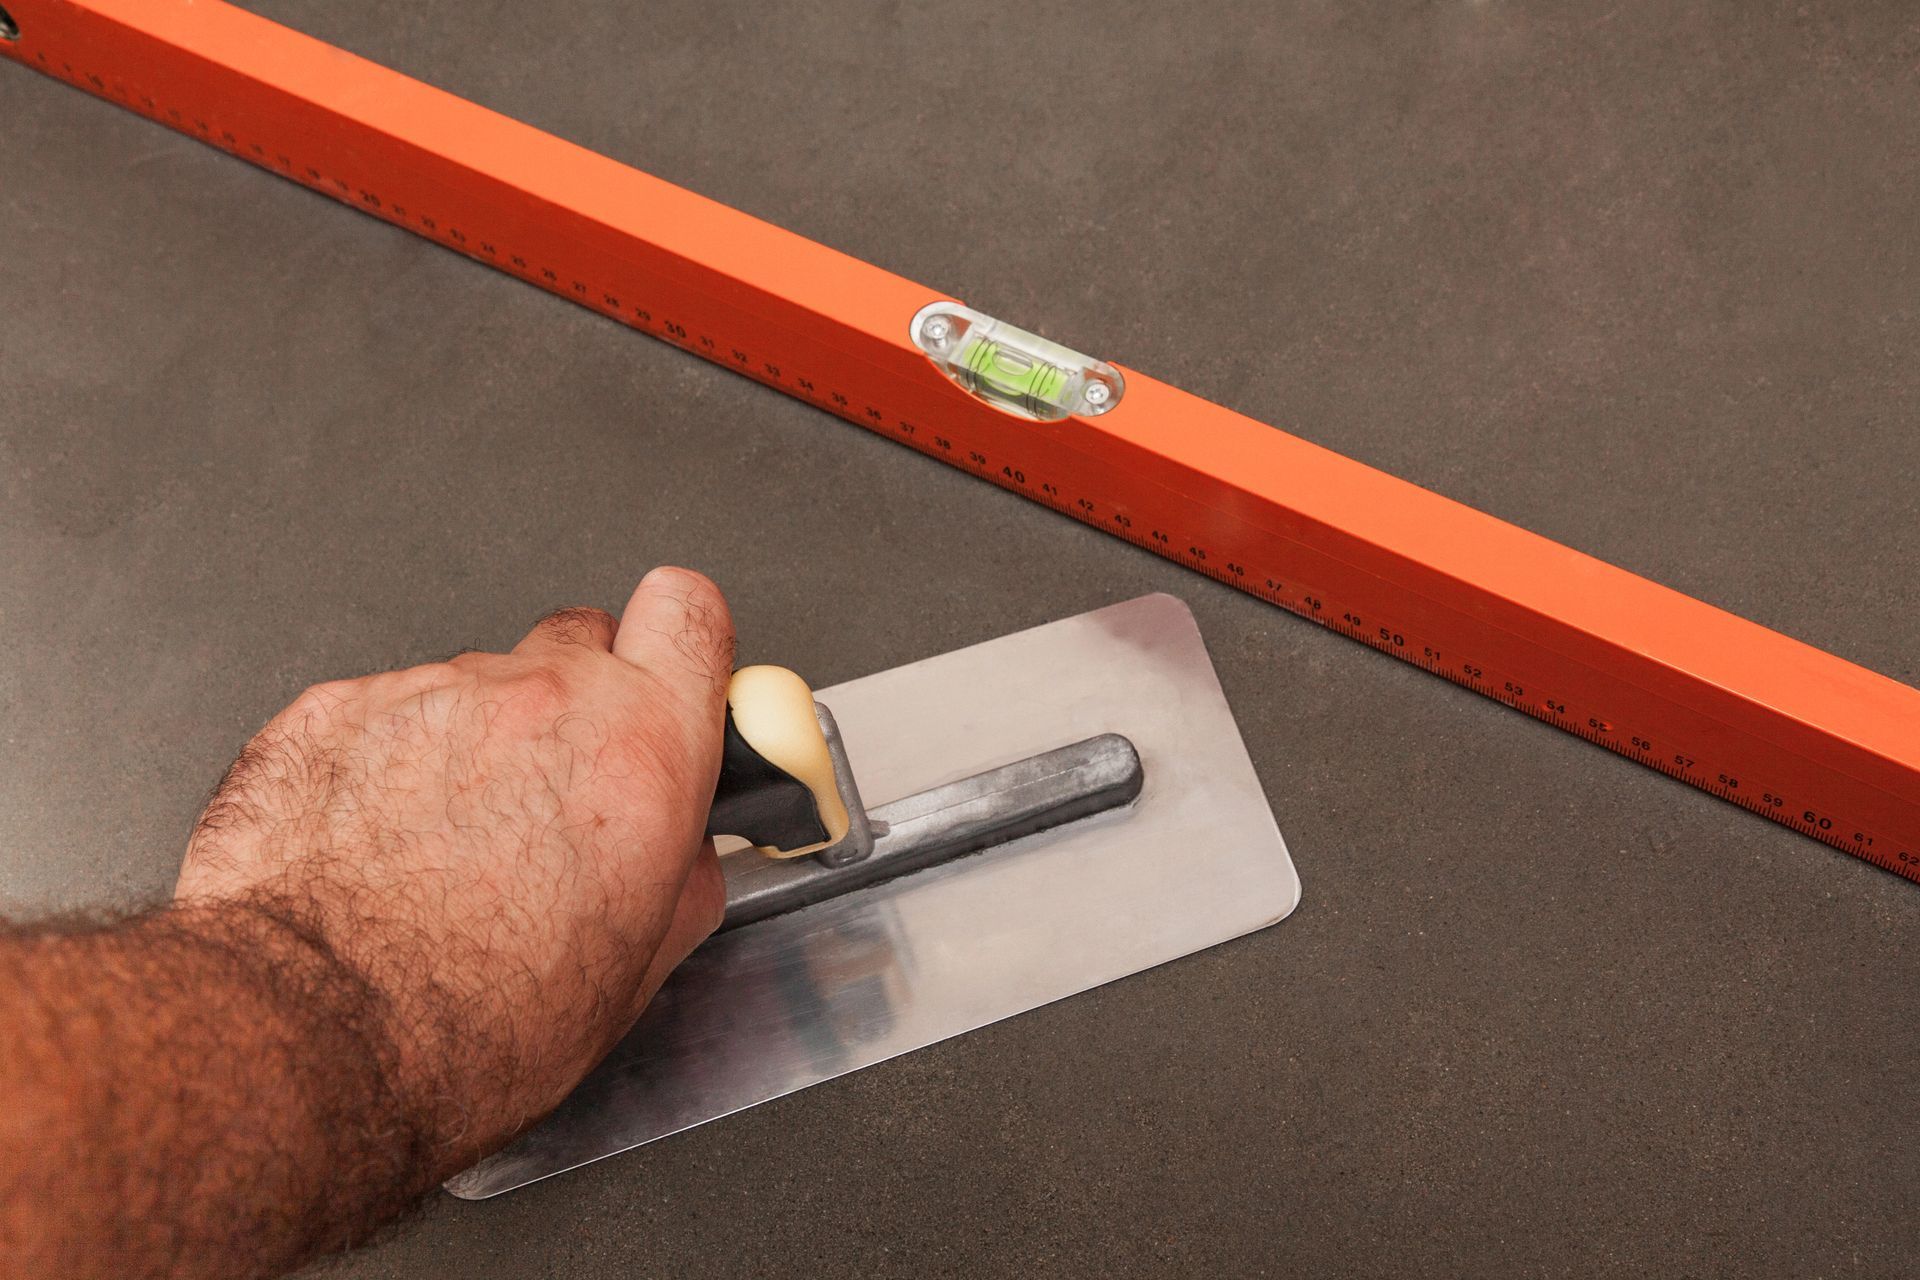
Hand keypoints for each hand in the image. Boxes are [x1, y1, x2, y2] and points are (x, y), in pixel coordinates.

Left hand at [173, 567, 732, 1169]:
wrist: (303, 1037)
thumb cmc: (462, 1027)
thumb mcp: (632, 975)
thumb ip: (678, 879)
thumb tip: (681, 860)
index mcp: (636, 753)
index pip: (689, 611)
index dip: (681, 643)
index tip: (671, 682)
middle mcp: (538, 699)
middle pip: (578, 641)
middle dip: (576, 705)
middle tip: (552, 796)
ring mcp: (429, 691)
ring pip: (472, 688)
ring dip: (471, 749)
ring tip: (438, 856)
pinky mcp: (332, 706)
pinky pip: (379, 714)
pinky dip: (381, 766)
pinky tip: (367, 853)